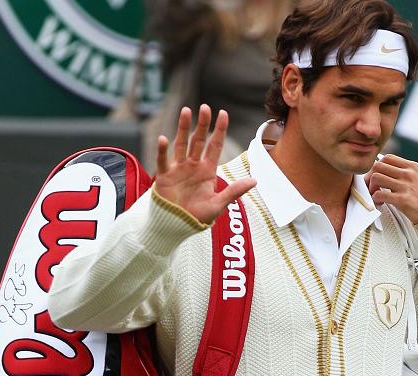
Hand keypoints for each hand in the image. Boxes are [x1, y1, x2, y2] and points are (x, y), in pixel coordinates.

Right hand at [154, 104, 255, 224]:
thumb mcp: (218, 204)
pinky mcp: (164, 176)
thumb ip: (234, 191)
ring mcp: (178, 169)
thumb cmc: (197, 216)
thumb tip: (255, 180)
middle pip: (198, 140)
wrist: (176, 226)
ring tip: (186, 111)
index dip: (219, 130)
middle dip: (202, 124)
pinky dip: (163, 150)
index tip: (223, 113)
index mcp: (207, 170)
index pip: (215, 146)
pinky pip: (163, 161)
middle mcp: (193, 165)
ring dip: (183, 128)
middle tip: (205, 107)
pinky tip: (164, 139)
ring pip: (181, 144)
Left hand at [365, 154, 417, 223]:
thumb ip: (406, 172)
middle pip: (378, 166)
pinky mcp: (402, 200)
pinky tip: (380, 203)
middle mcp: (409, 174)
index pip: (388, 158)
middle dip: (370, 176)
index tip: (376, 175)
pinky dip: (375, 199)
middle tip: (372, 186)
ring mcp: (405, 186)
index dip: (377, 166)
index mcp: (412, 166)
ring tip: (376, 195)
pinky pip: (379, 194)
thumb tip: (387, 170)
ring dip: (371, 187)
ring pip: (376, 178)